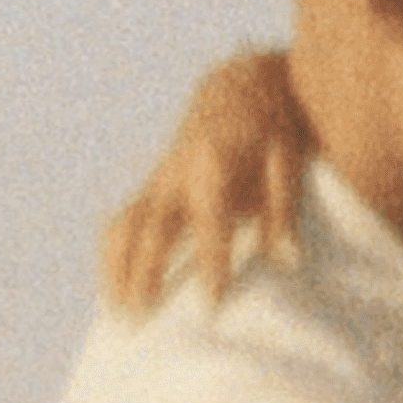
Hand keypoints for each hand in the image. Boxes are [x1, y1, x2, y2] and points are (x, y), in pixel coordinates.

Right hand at [99, 49, 307, 308]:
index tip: (212, 304)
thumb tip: (288, 262)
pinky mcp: (150, 189)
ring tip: (119, 314)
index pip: (209, 218)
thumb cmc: (271, 127)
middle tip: (144, 316)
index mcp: (212, 162)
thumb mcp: (287, 159)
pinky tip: (115, 295)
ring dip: (118, 269)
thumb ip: (283, 210)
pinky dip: (114, 258)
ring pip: (125, 225)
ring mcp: (157, 181)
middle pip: (154, 227)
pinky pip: (121, 224)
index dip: (210, 260)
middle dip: (147, 271)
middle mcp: (175, 173)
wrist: (240, 86)